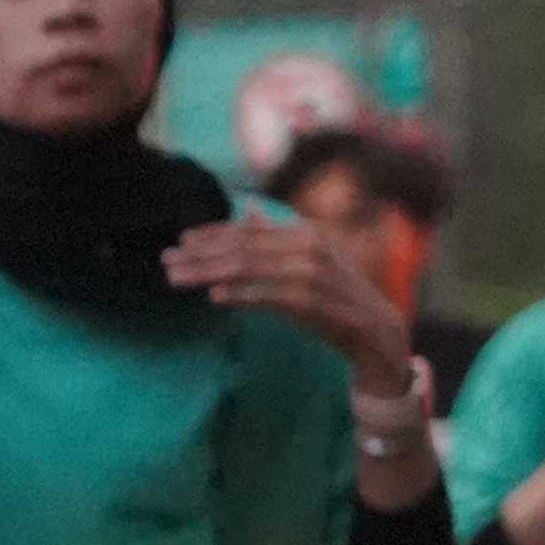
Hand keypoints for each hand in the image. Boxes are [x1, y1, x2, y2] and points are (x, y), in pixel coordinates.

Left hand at [166, 212, 412, 385]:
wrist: (377, 332)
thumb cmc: (336, 297)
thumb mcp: (308, 260)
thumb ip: (276, 238)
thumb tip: (247, 213)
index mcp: (305, 233)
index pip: (249, 231)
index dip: (212, 235)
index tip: (181, 241)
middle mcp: (309, 247)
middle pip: (242, 248)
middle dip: (200, 255)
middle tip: (166, 261)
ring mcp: (313, 274)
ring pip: (249, 269)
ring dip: (208, 273)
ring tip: (177, 278)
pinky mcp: (314, 302)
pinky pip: (270, 296)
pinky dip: (242, 295)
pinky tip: (215, 296)